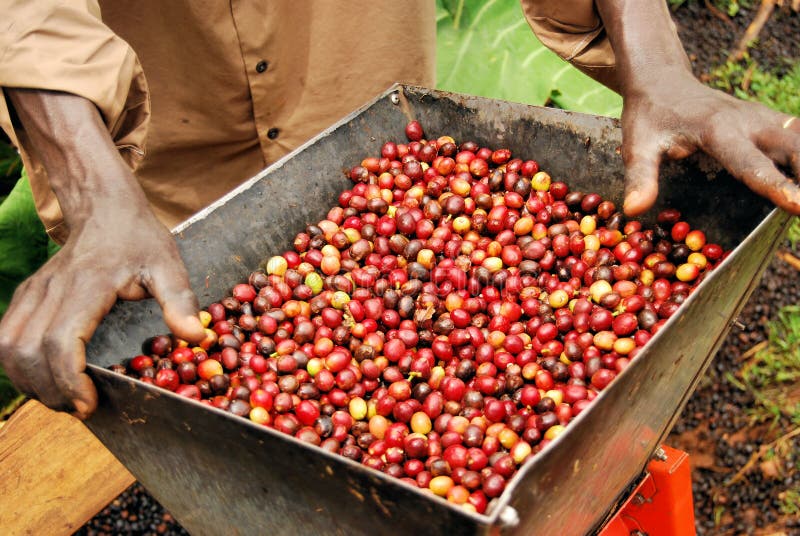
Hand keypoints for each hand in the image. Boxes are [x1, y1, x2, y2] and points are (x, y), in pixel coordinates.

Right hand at [0, 203, 203, 417]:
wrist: (104, 207)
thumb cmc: (138, 238)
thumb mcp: (168, 264)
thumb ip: (179, 300)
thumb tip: (196, 337)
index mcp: (87, 285)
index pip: (61, 341)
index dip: (69, 380)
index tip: (88, 404)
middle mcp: (52, 290)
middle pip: (29, 352)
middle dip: (50, 391)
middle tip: (80, 408)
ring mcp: (34, 292)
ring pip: (8, 347)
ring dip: (29, 382)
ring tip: (63, 398)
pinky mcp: (26, 295)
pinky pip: (5, 336)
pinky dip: (17, 365)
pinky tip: (43, 378)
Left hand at [592, 0, 799, 216]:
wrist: (662, 81)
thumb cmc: (649, 117)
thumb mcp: (637, 146)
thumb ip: (640, 177)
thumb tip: (633, 209)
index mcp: (718, 130)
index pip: (751, 164)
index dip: (775, 185)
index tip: (798, 204)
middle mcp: (748, 121)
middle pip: (793, 149)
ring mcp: (762, 118)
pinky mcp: (767, 120)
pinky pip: (797, 137)